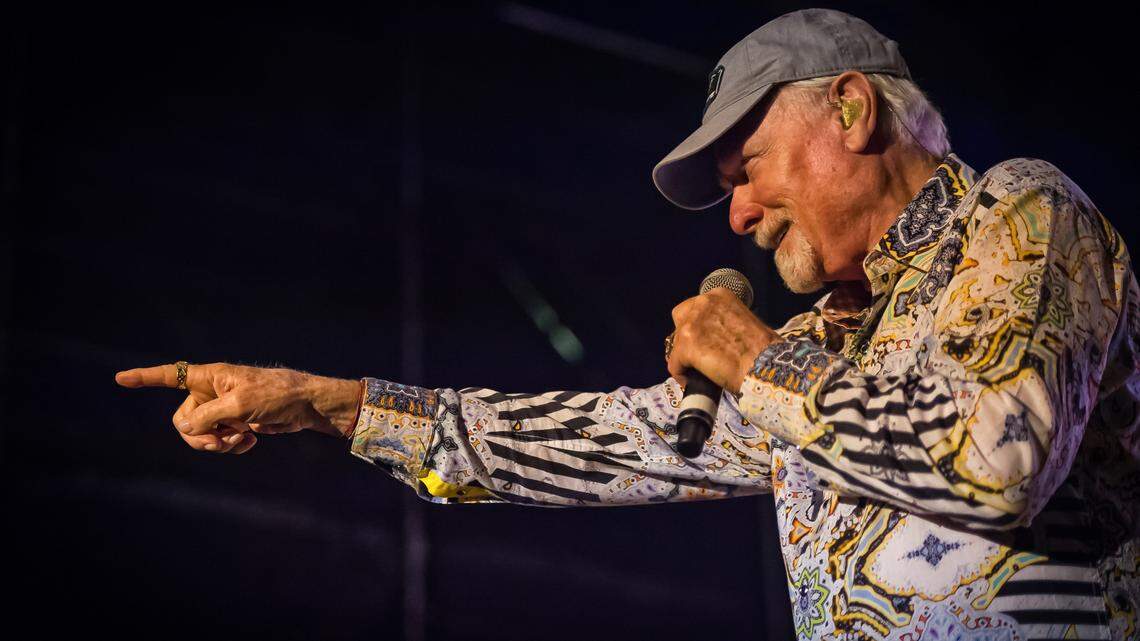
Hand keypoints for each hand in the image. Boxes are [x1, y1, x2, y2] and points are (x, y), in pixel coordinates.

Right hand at [115, 362, 363, 453]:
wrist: (306, 405)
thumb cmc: (276, 394)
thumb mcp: (239, 404)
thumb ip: (207, 416)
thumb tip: (183, 427)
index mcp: (209, 377)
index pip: (170, 376)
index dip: (144, 378)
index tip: (119, 378)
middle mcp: (211, 392)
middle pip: (183, 421)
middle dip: (199, 436)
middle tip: (222, 442)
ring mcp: (222, 409)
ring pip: (200, 435)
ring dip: (218, 444)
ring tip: (241, 439)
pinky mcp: (234, 423)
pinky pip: (219, 442)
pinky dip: (231, 446)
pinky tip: (251, 441)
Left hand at [667, 288, 781, 394]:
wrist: (765, 366)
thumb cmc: (763, 349)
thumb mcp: (744, 321)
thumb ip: (725, 323)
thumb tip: (715, 336)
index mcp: (719, 295)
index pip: (695, 307)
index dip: (698, 326)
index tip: (704, 340)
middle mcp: (703, 303)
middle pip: (680, 319)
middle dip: (685, 336)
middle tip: (697, 353)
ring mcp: (692, 324)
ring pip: (676, 343)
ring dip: (683, 358)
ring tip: (696, 372)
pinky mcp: (686, 346)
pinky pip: (674, 364)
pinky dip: (681, 375)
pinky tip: (692, 382)